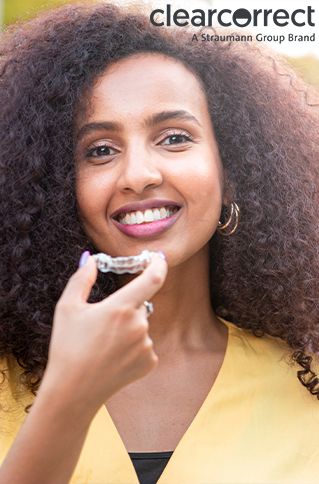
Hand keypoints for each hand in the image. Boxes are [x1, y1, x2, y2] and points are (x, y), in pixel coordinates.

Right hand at [41, 252, 166, 412]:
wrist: (72, 392)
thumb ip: (82, 278)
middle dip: (126, 306)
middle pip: (141, 304)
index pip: (153, 278)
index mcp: (121, 307)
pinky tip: (113, 357)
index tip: (159, 256)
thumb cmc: (67, 347)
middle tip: (104, 323)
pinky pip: (145, 345)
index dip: (159, 263)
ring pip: (142, 325)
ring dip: (129, 328)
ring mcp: (146, 346)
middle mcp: (139, 325)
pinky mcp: (150, 362)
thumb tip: (90, 258)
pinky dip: (133, 346)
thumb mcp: (67, 308)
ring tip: (104, 345)